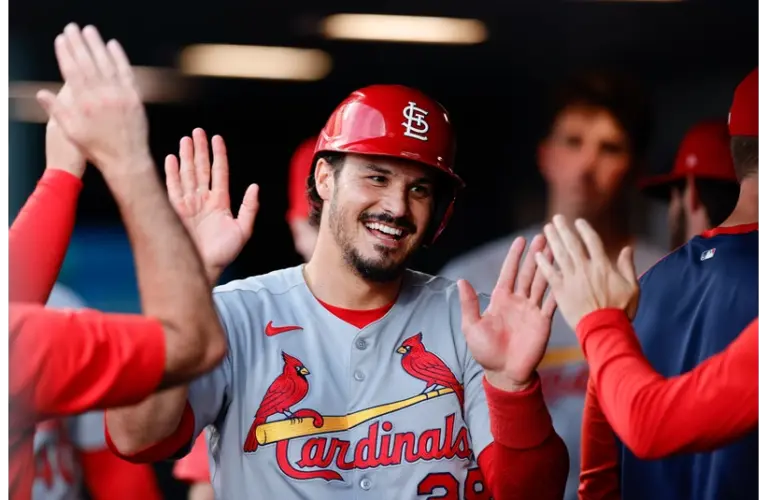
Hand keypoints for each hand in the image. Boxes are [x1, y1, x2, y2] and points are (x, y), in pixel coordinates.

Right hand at [36, 23, 149, 172]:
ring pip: (106, 64)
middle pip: (88, 63)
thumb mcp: (71, 133)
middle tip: (72, 28)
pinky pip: (126, 72)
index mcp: (83, 104)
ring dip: (97, 45)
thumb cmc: (98, 149)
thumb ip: (57, 110)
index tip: (61, 40)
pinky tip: (113, 45)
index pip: (72, 71)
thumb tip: (41, 93)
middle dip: (78, 43)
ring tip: (89, 31)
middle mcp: (101, 97)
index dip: (65, 53)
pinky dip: (119, 58)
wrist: (127, 160)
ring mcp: (120, 96)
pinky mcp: (135, 98)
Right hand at [165, 128, 258, 283]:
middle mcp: (203, 200)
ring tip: (186, 139)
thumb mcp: (243, 230)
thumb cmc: (224, 253)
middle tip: (198, 131)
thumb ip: (249, 208)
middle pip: (202, 168)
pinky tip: (170, 158)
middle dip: (200, 150)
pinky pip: (172, 188)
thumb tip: (254, 187)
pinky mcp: (175, 211)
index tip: (217, 138)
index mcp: (220, 202)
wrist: (205, 268)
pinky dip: (171, 173)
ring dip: (186, 157)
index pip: (219, 172)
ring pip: (187, 174)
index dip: (218, 155)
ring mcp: (188, 204)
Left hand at [458, 234, 556, 391]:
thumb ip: (469, 304)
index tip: (521, 239)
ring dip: (549, 266)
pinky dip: (559, 289)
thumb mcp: (472, 326)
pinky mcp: (543, 321)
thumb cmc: (486, 352)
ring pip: (542, 283)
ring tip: (558, 249)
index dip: (515, 256)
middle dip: (536, 255)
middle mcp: (518, 301)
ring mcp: (532, 310)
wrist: (504, 373)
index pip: (509, 272)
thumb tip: (461, 281)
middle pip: (529, 273)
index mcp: (501, 299)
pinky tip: (566, 275)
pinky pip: (552, 302)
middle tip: (544, 236)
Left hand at [535, 215, 638, 330]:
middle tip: (556, 218)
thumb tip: (628, 248)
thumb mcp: (632, 287)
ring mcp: (571, 279)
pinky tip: (537, 255)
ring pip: (560, 255)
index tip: (578, 221)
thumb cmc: (621, 311)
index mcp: (603, 266)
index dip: (585, 230)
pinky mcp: (561, 291)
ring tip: (547, 229)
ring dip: (552, 240)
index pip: (592, 241)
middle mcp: (585, 269)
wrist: (605, 329)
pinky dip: (543, 264)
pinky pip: (550, 274)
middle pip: (572, 244)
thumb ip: (627, 266)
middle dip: (564, 229)